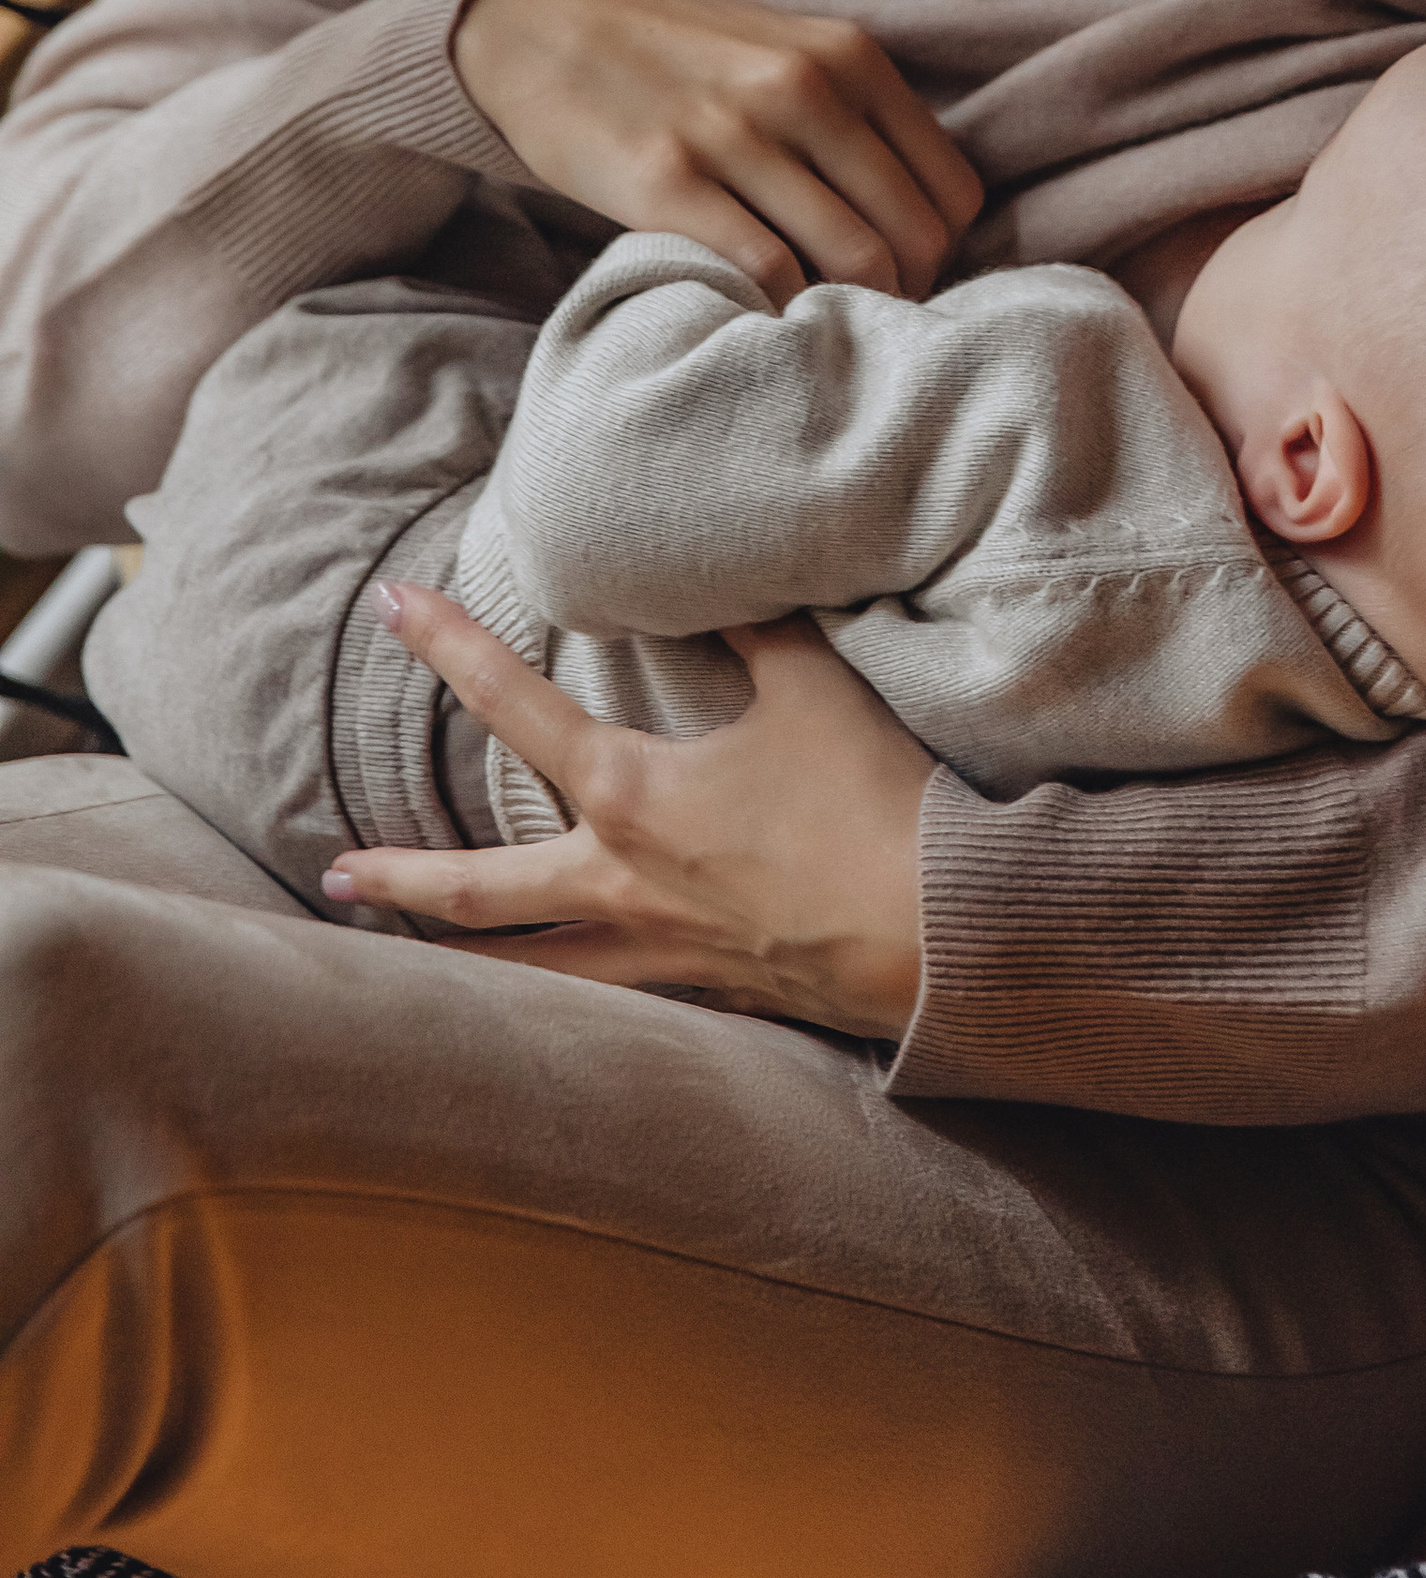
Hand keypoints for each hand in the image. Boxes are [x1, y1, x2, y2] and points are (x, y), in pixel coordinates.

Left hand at [321, 581, 931, 1035]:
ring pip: (530, 971)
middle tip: (336, 876)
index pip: (514, 704)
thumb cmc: (870, 800)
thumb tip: (721, 577)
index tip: (394, 608)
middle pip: (479, 890)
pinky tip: (567, 999)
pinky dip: (569, 999)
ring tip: (406, 972)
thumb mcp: (814, 684)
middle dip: (401, 881)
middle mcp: (621, 881)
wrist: (937, 928)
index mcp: (631, 794)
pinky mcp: (708, 994)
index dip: (449, 646)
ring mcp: (658, 950)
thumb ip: (756, 627)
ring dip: (460, 969)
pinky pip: (612, 1000)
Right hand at [453, 0, 980, 300]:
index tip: (905, 279)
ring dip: (849, 313)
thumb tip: (927, 228)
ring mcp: (734, 134)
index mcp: (850, 59)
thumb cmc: (680, 57)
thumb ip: (857, 119)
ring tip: (822, 328)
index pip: (954, 194)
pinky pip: (765, 273)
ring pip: (853, 261)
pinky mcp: (666, 181)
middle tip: (868, 323)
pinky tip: (763, 318)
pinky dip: (780, 311)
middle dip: (904, 296)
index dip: (942, 254)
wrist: (542, 28)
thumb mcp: (787, 52)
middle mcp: (804, 89)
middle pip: (914, 237)